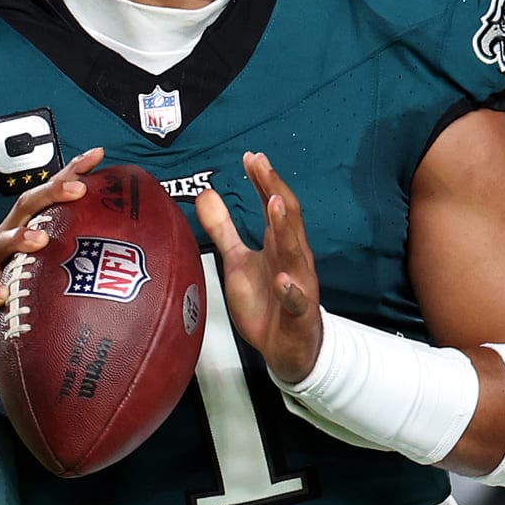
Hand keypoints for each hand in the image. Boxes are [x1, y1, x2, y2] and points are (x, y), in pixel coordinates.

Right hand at [0, 147, 103, 369]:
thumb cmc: (28, 301)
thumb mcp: (56, 279)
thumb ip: (85, 266)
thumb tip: (138, 263)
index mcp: (28, 230)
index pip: (51, 197)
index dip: (72, 172)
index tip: (97, 155)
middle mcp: (6, 240)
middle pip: (26, 208)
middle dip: (51, 194)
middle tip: (78, 190)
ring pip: (0, 243)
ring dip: (20, 238)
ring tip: (40, 240)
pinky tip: (0, 294)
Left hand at [196, 152, 322, 383]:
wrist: (286, 348)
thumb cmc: (265, 302)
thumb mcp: (237, 261)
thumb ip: (224, 229)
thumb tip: (206, 193)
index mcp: (278, 244)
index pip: (273, 205)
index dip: (263, 180)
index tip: (251, 157)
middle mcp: (292, 258)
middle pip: (287, 218)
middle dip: (274, 189)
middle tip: (262, 164)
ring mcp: (298, 284)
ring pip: (295, 252)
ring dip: (285, 227)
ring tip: (273, 203)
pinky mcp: (299, 313)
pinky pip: (297, 300)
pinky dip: (290, 289)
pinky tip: (282, 279)